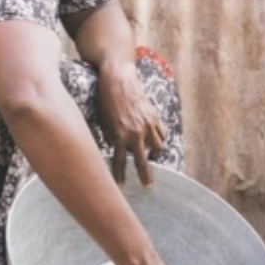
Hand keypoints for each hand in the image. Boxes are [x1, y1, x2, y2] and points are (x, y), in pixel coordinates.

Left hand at [97, 61, 164, 185]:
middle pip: (142, 161)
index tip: (122, 186)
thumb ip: (109, 136)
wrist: (119, 78)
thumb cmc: (106, 99)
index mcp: (119, 136)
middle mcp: (135, 133)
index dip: (120, 176)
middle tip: (148, 186)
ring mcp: (147, 125)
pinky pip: (162, 133)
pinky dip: (160, 138)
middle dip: (146, 176)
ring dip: (155, 154)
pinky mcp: (154, 116)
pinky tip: (156, 141)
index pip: (120, 162)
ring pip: (158, 147)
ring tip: (153, 158)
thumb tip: (114, 146)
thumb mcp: (102, 121)